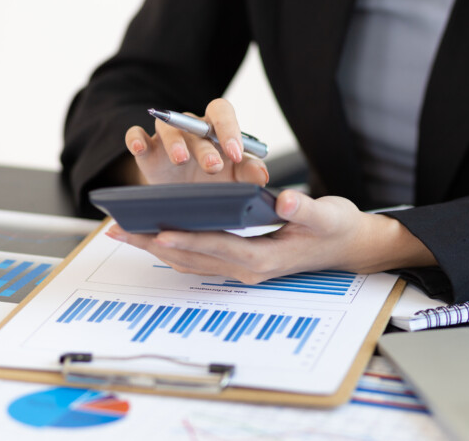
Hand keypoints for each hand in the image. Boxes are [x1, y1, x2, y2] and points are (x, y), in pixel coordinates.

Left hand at [105, 190, 436, 282]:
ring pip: (192, 260)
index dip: (187, 239)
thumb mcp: (327, 215)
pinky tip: (157, 234)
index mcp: (266, 259)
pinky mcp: (242, 261)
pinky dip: (176, 247)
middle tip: (118, 231)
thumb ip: (305, 209)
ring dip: (157, 248)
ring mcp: (244, 268)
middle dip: (154, 244)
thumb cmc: (336, 228)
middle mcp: (250, 268)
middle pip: (194, 258)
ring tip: (125, 232)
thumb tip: (284, 199)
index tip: (157, 231)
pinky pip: (201, 257)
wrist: (349, 246)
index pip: (218, 248)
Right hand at [124, 98, 268, 185]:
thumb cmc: (215, 180)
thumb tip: (262, 176)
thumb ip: (250, 173)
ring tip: (181, 160)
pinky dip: (135, 139)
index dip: (229, 129)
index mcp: (215, 128)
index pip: (222, 113)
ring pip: (168, 128)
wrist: (186, 196)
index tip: (237, 154)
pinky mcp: (147, 150)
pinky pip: (136, 135)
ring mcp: (167, 137)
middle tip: (213, 168)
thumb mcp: (235, 178)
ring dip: (175, 142)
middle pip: (196, 124)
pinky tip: (138, 147)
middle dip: (205, 146)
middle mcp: (191, 127)